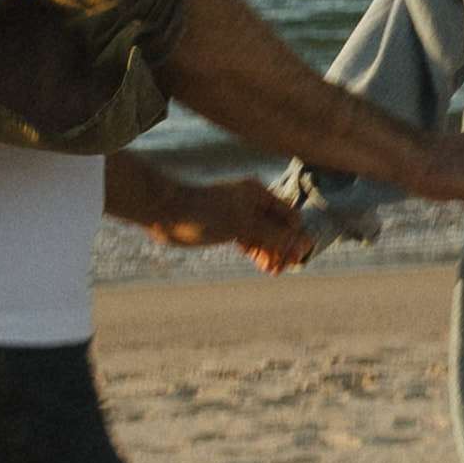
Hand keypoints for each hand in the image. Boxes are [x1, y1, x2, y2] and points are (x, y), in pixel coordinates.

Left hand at [146, 177, 311, 273]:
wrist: (166, 212)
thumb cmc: (204, 213)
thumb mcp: (242, 224)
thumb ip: (272, 233)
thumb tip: (297, 242)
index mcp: (258, 193)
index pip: (289, 216)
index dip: (292, 238)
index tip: (289, 260)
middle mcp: (251, 200)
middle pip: (277, 226)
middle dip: (280, 247)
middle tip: (277, 269)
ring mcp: (238, 212)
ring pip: (262, 233)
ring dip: (268, 250)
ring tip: (267, 269)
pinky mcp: (226, 224)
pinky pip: (248, 236)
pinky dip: (253, 248)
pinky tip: (253, 259)